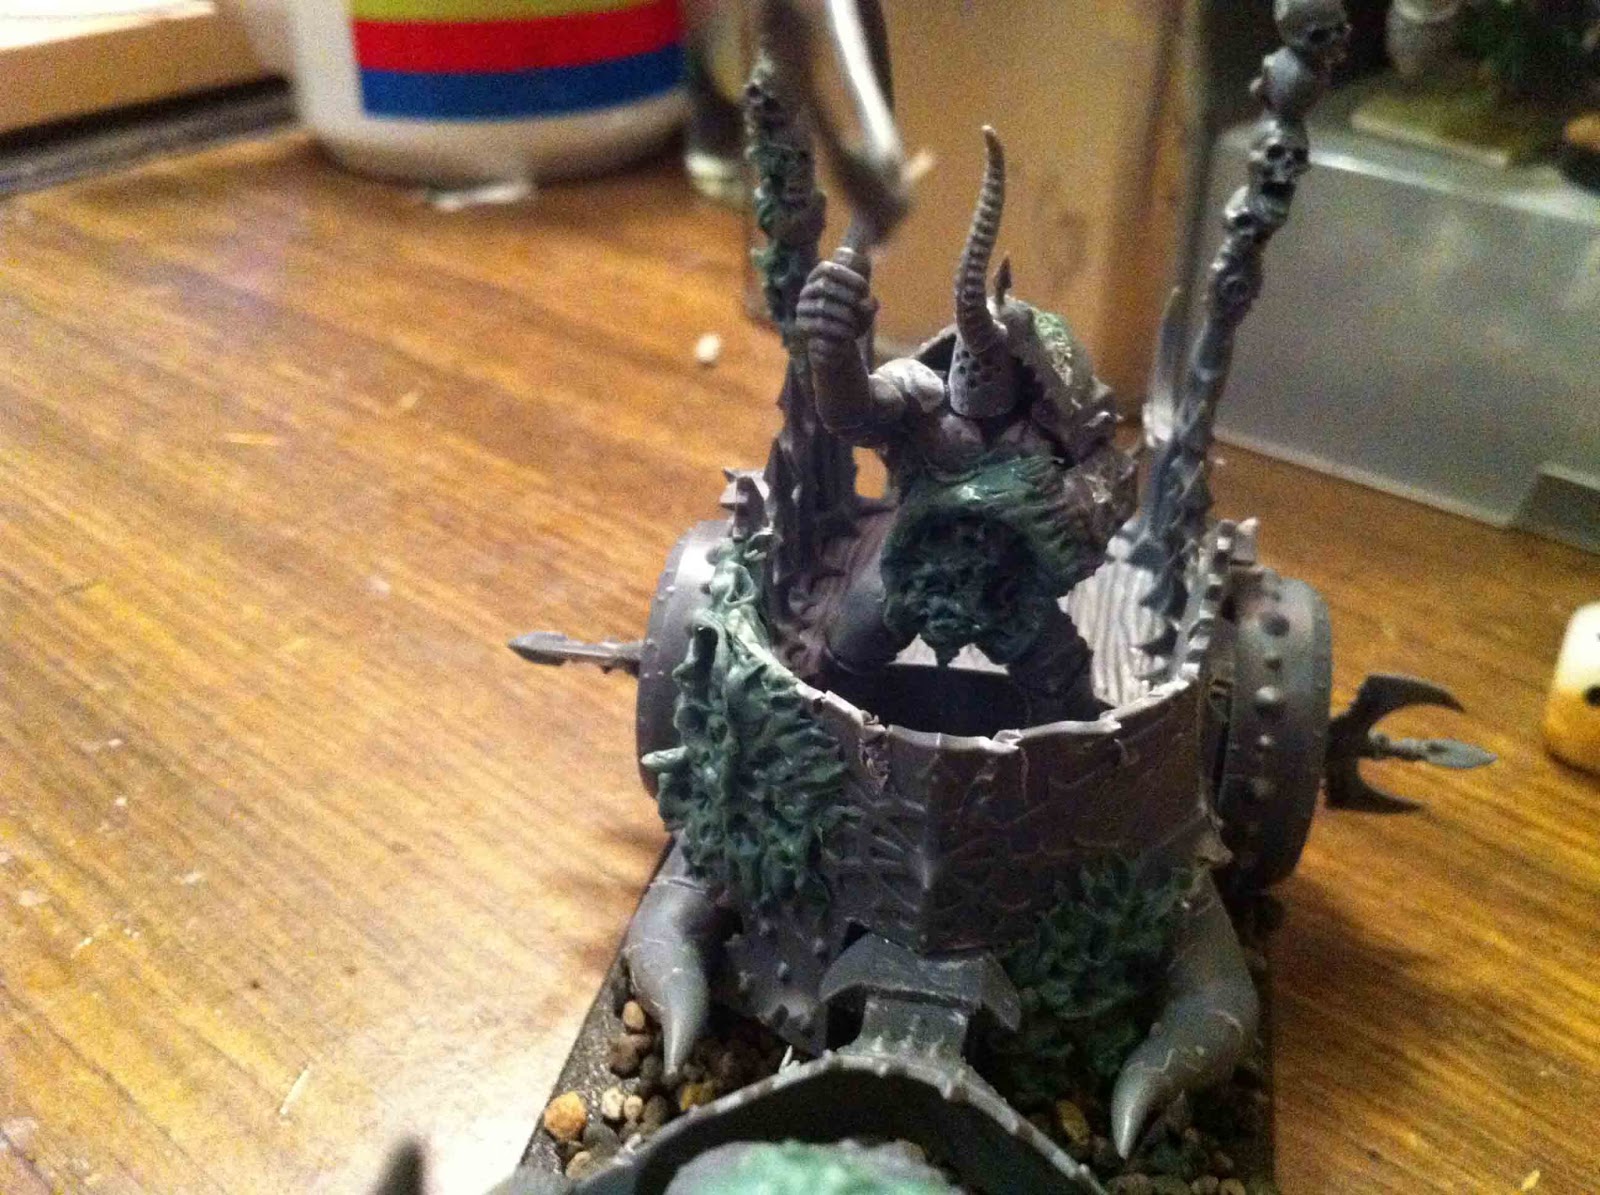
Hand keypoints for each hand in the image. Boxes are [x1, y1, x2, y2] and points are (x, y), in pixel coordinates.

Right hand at [796, 248, 876, 362]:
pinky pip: (819, 325)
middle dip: (847, 295)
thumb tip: (867, 304)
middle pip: (824, 285)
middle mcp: (807, 290)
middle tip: (861, 306)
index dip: (848, 276)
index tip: (866, 288)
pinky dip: (838, 329)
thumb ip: (868, 303)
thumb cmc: (852, 318)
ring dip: (844, 314)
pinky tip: (851, 334)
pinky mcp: (802, 325)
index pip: (829, 269)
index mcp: (819, 278)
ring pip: (822, 306)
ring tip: (857, 323)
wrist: (837, 342)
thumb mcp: (863, 309)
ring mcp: (802, 307)